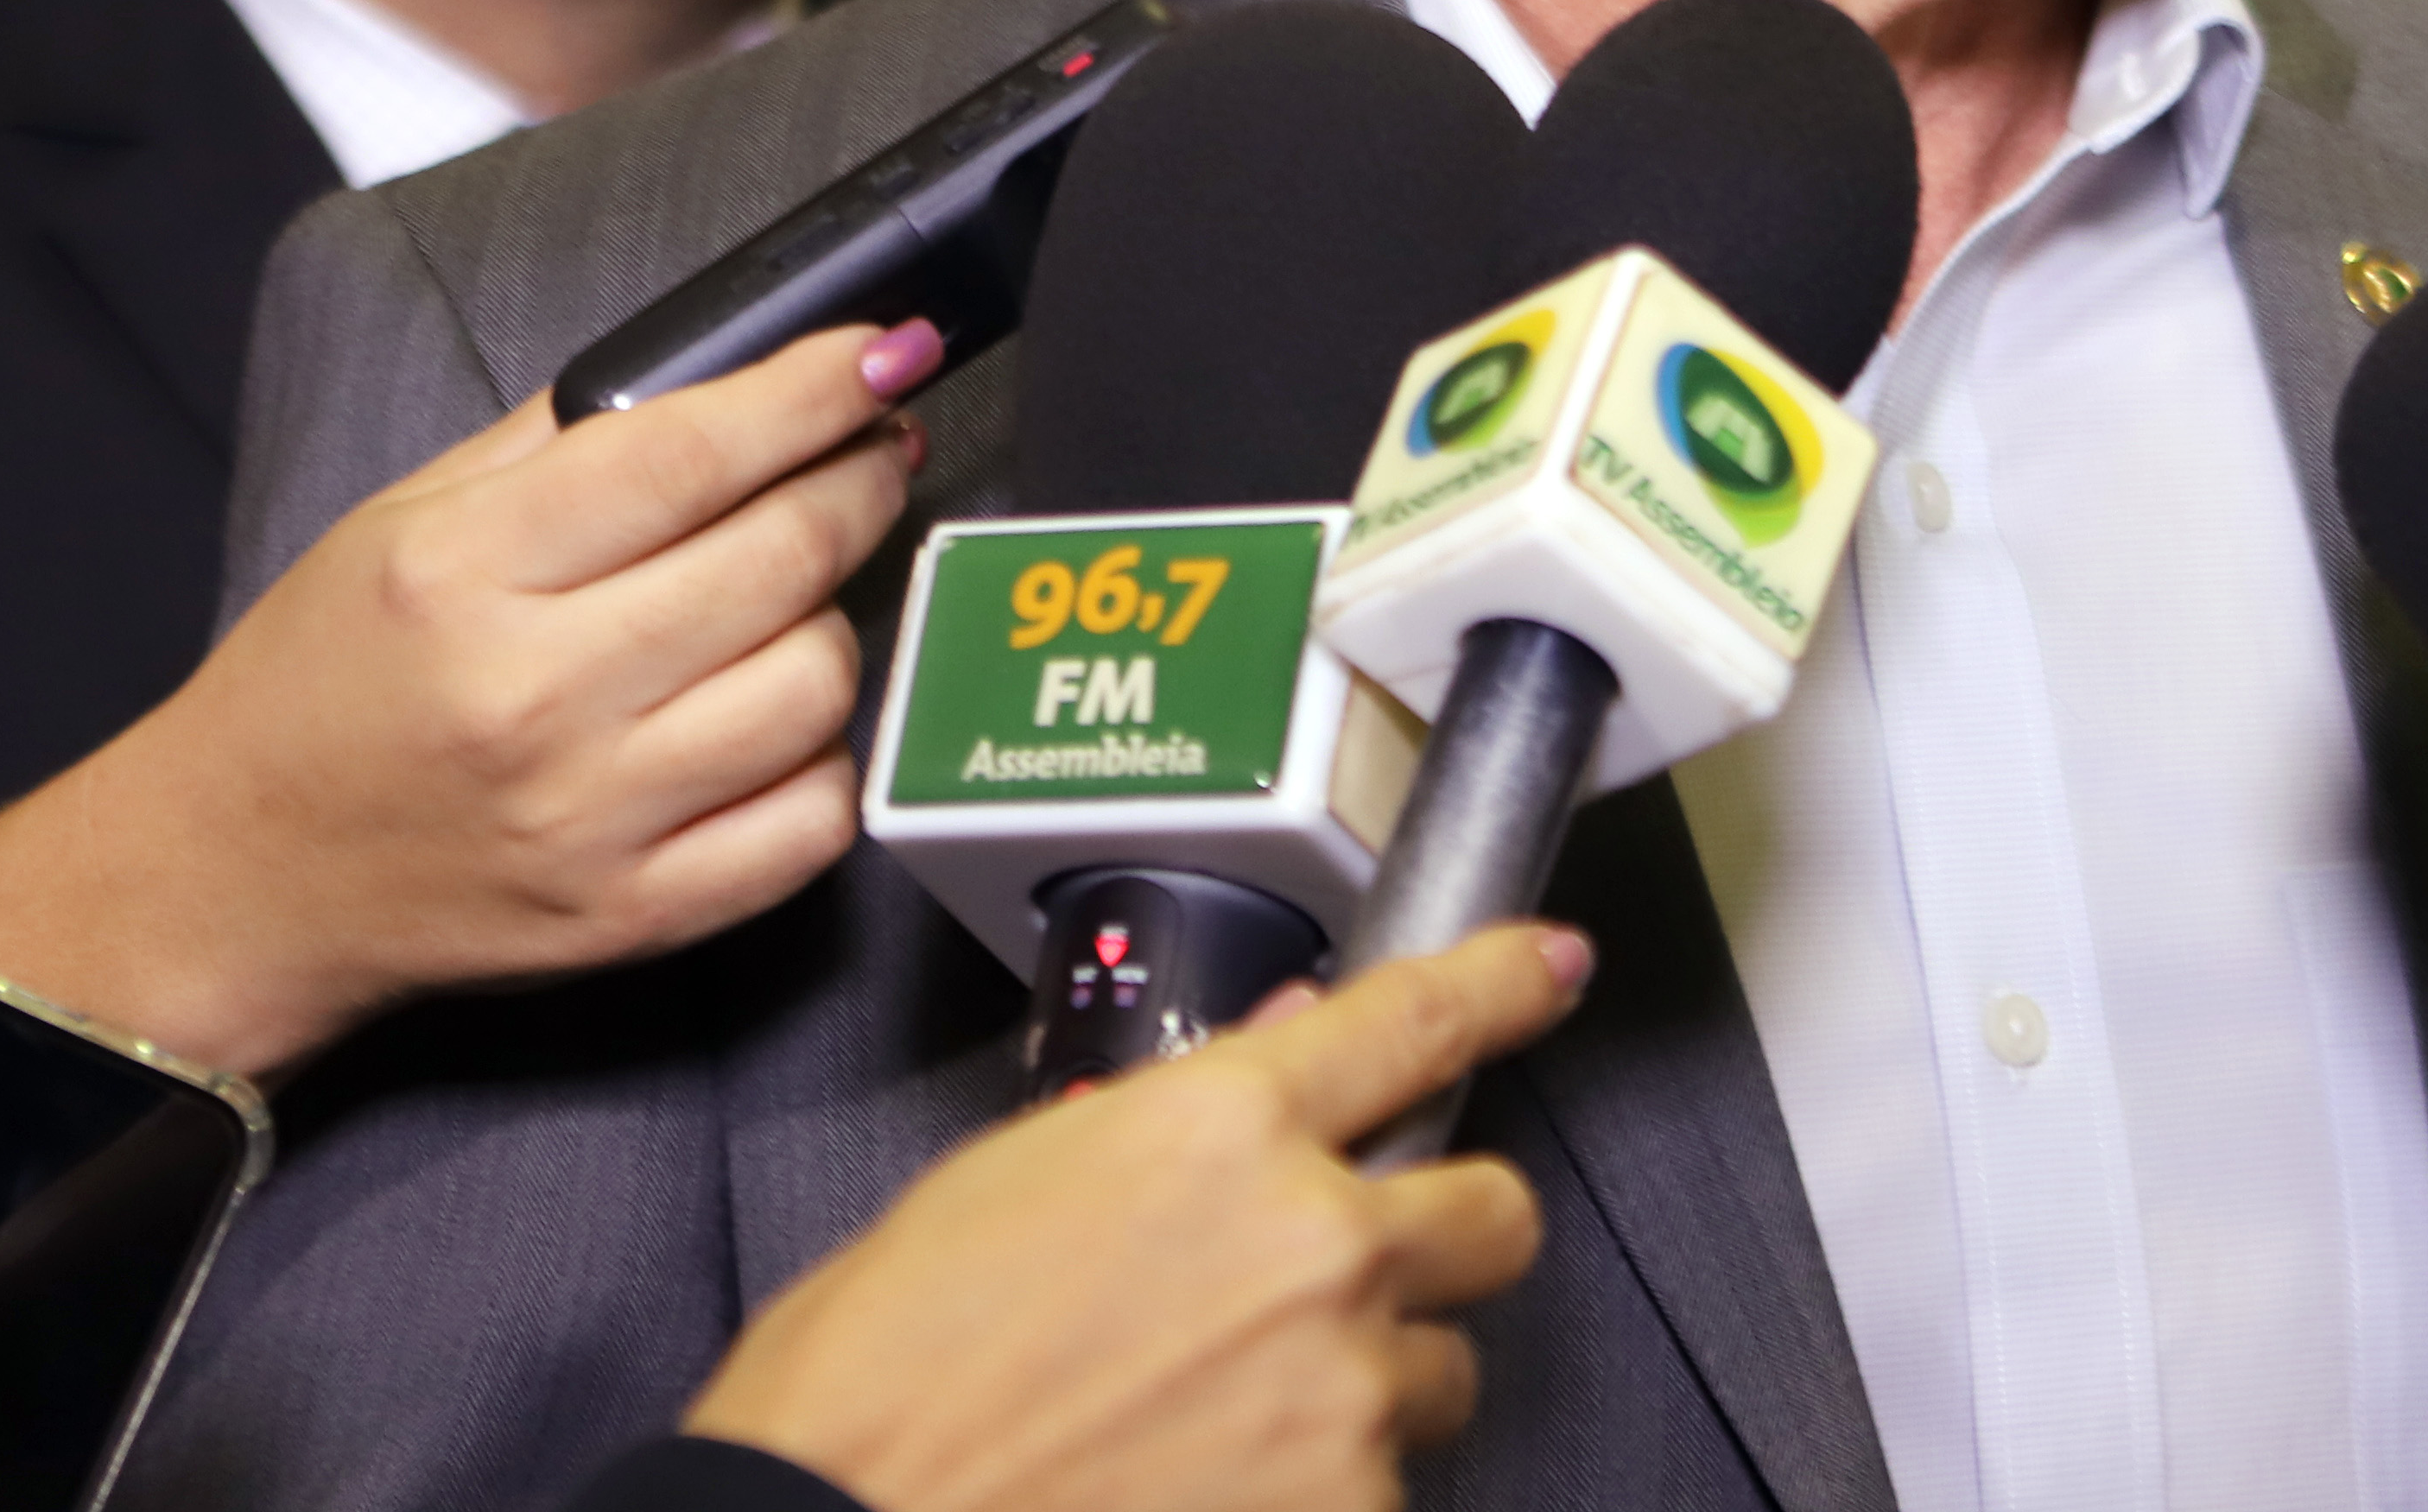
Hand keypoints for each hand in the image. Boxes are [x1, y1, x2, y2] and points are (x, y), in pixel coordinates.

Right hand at [0, 319, 936, 1074]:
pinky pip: (813, 821)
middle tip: (872, 450)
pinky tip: (777, 719)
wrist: (239, 877)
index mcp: (463, 574)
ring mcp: (591, 819)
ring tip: (796, 596)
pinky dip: (826, 757)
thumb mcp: (403, 519)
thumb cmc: (323, 683)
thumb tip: (732, 375)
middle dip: (860, 479)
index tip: (883, 351)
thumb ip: (561, 440)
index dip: (815, 390)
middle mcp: (534, 697)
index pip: (692, 454)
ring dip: (838, 621)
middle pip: (782, 557)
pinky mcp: (632, 919)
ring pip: (819, 684)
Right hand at [682, 923, 1586, 1511]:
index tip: (1551, 969)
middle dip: (1442, 1235)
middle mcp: (1311, 1245)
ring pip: (1441, 1370)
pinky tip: (1210, 1493)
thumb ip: (1161, 1124)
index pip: (1416, 1020)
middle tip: (1356, 1275)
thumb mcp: (1000, 1190)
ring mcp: (1341, 1391)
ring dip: (1370, 1386)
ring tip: (1231, 1423)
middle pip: (1491, 1212)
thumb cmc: (876, 1387)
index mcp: (1216, 1128)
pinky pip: (1385, 1492)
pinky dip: (1320, 1495)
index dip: (1504, 984)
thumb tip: (1270, 1056)